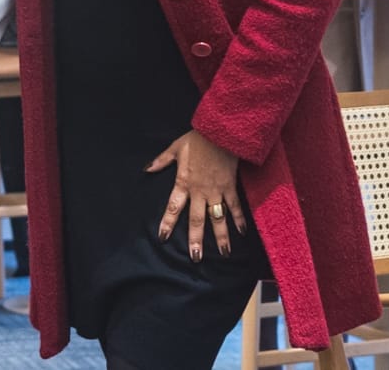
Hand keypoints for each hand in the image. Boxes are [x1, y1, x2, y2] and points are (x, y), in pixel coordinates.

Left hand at [146, 130, 244, 261]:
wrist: (220, 132)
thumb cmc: (197, 139)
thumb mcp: (175, 148)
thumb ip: (161, 161)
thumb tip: (146, 169)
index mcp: (184, 182)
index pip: (173, 206)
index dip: (167, 222)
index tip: (162, 237)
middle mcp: (200, 191)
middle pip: (196, 219)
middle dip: (196, 239)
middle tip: (196, 257)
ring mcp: (216, 190)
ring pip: (217, 217)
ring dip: (221, 236)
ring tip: (223, 253)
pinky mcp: (230, 186)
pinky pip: (235, 206)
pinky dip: (239, 219)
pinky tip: (242, 233)